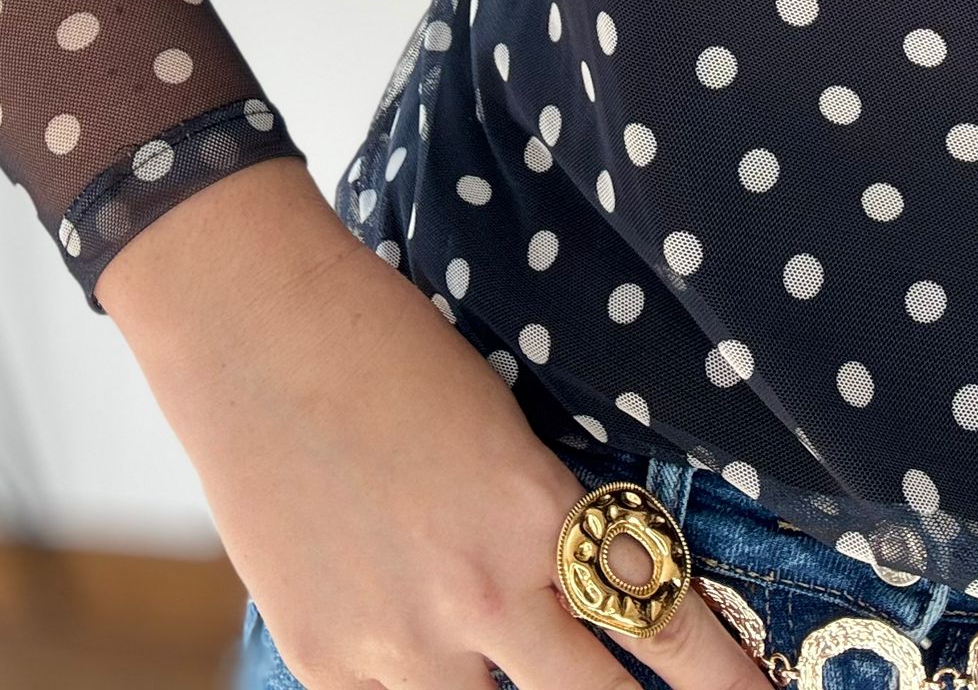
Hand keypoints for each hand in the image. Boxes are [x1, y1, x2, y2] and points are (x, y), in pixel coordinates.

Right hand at [106, 165, 765, 689]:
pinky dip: (424, 688)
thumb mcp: (500, 423)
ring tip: (516, 653)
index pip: (662, 625)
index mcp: (538, 516)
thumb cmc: (384, 343)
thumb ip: (544, 516)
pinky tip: (430, 659)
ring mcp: (395, 642)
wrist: (253, 323)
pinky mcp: (324, 659)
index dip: (723, 678)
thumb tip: (587, 584)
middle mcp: (478, 596)